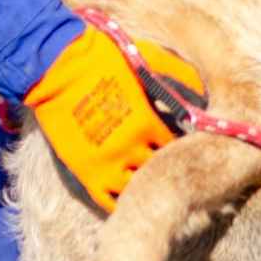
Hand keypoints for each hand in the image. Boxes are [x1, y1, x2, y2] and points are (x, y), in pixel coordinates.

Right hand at [24, 26, 204, 212]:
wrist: (55, 65)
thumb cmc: (104, 57)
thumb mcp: (149, 58)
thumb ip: (180, 75)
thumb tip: (205, 92)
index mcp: (148, 123)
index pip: (180, 146)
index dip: (185, 143)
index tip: (187, 140)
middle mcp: (131, 149)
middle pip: (162, 169)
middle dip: (169, 163)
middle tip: (173, 160)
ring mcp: (107, 163)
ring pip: (139, 189)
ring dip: (147, 182)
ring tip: (151, 177)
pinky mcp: (86, 172)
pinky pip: (109, 201)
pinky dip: (123, 202)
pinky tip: (131, 196)